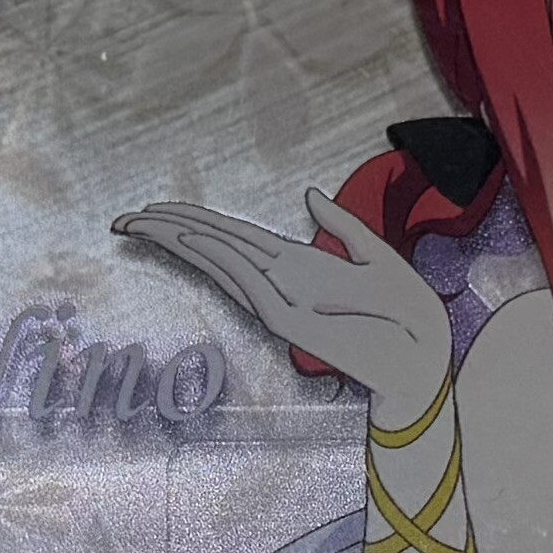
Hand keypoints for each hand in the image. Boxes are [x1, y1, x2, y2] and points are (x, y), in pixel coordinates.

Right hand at [114, 189, 452, 429]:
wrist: (429, 360)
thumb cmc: (409, 317)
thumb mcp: (378, 256)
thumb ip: (342, 226)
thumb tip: (307, 193)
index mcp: (296, 267)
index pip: (232, 237)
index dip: (192, 220)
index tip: (153, 209)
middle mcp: (280, 284)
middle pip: (214, 248)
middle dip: (169, 231)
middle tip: (122, 218)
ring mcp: (282, 305)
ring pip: (221, 265)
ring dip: (182, 242)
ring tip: (143, 223)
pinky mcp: (293, 326)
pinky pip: (250, 287)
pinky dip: (222, 262)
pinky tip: (194, 241)